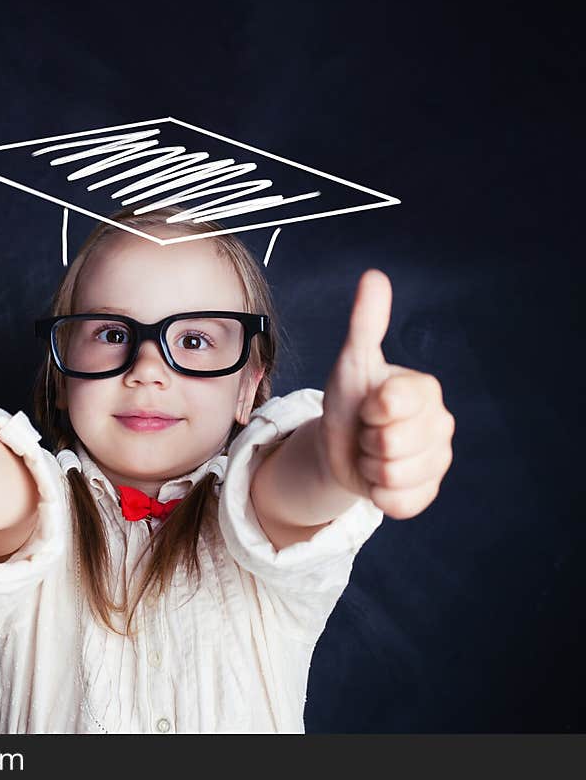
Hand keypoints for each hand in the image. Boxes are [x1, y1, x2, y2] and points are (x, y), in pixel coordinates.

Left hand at [317, 269, 454, 518]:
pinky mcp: (427, 494)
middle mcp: (440, 424)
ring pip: (393, 475)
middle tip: (365, 431)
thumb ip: (366, 324)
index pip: (390, 406)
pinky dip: (378, 495)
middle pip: (390, 445)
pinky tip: (378, 478)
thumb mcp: (352, 363)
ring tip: (370, 452)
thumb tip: (374, 276)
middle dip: (365, 440)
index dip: (367, 409)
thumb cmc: (348, 400)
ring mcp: (437, 461)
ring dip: (369, 467)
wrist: (339, 447)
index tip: (367, 405)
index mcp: (425, 391)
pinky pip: (399, 503)